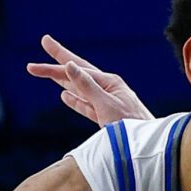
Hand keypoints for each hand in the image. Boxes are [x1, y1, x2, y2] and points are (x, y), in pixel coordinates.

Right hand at [27, 37, 149, 123]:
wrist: (146, 147)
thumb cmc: (131, 126)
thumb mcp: (106, 105)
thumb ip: (87, 86)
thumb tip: (70, 66)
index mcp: (108, 82)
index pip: (78, 67)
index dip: (58, 56)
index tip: (44, 42)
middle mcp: (107, 88)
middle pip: (77, 73)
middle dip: (57, 62)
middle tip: (43, 46)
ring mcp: (106, 102)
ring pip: (78, 88)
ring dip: (62, 79)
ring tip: (48, 71)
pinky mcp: (105, 117)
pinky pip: (85, 105)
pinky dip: (74, 100)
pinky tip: (64, 96)